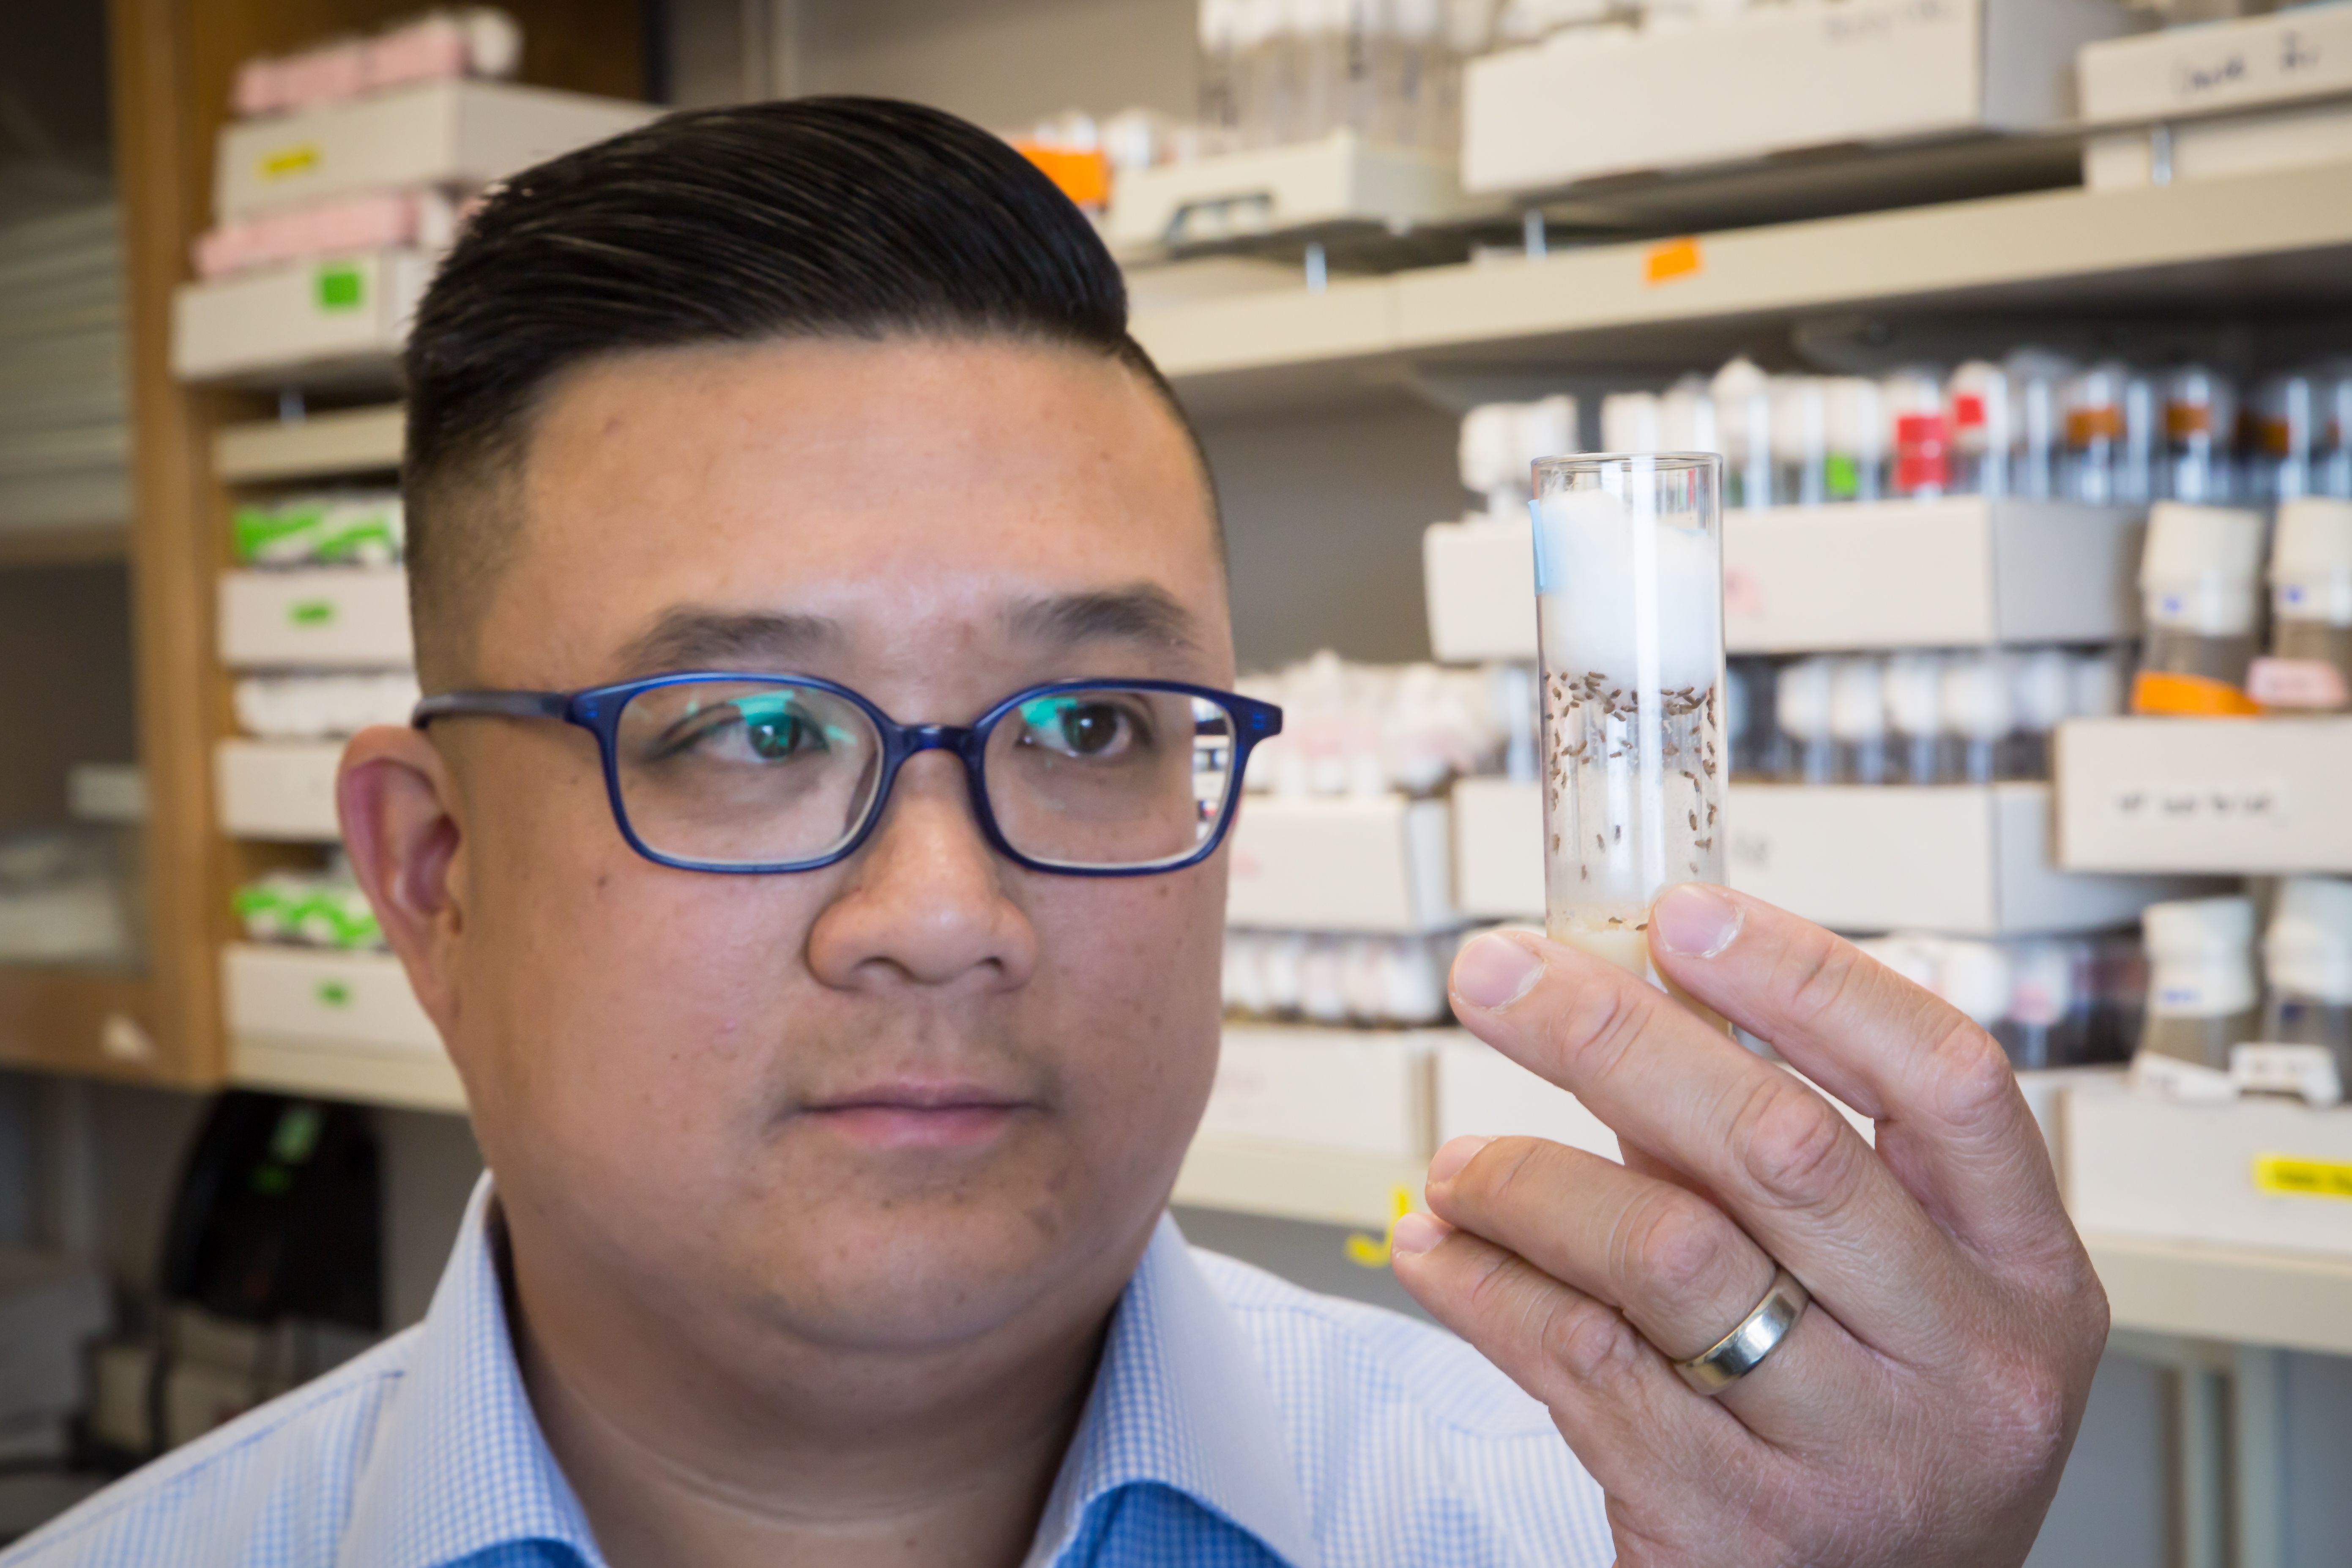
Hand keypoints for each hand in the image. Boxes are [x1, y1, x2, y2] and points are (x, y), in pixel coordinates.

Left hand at [1390, 885, 2106, 1567]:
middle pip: (1780, 1146)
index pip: (1940, 1076)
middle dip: (1614, 1036)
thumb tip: (1631, 993)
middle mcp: (1965, 1363)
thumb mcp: (1888, 1292)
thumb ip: (1779, 1157)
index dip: (1804, 976)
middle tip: (1500, 975)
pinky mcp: (1734, 1529)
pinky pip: (1580, 1361)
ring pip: (1666, 1252)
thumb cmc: (1870, 1428)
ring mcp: (1858, 1456)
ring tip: (1459, 1165)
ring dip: (1528, 1179)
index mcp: (2025, 1274)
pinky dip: (1487, 1286)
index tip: (1677, 914)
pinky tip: (1446, 1251)